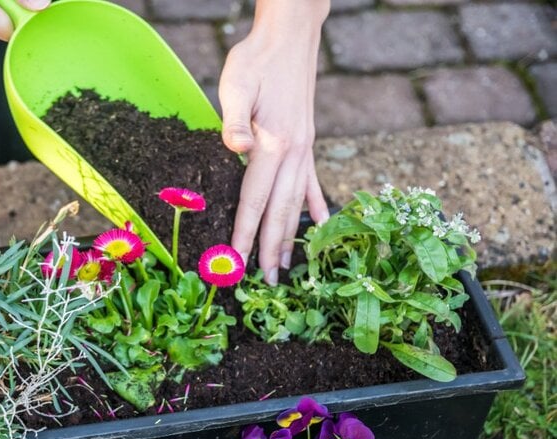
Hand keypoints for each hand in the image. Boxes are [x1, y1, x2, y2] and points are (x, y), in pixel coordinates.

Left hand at [219, 0, 329, 284]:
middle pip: (279, 210)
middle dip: (271, 247)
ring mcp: (305, 150)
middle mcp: (295, 152)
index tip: (237, 261)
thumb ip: (235, 119)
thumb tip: (236, 150)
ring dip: (291, 236)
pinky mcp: (308, 143)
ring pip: (297, 203)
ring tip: (289, 266)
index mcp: (274, 143)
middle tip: (267, 280)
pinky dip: (317, 208)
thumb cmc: (256, 59)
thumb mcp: (236, 83)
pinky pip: (313, 184)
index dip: (244, 232)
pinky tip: (324, 227)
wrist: (290, 37)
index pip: (254, 199)